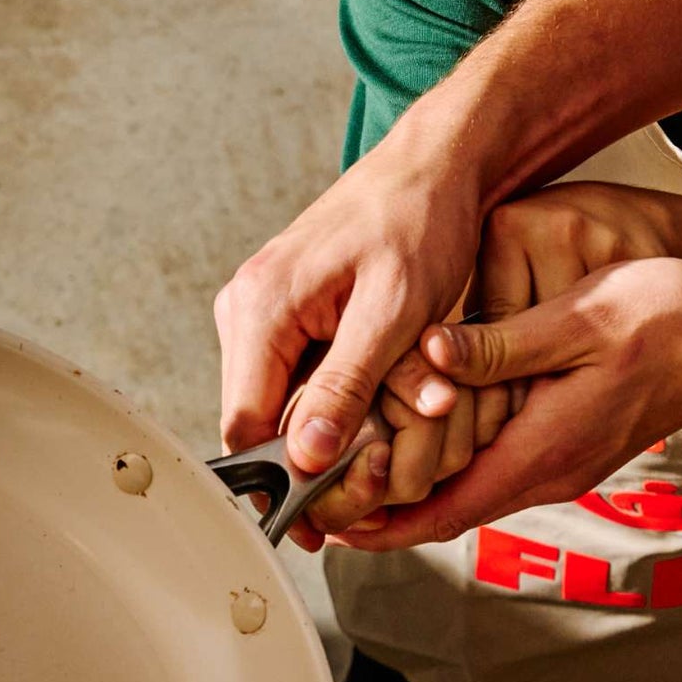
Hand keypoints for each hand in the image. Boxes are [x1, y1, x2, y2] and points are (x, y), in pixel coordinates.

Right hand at [216, 123, 482, 473]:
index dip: (286, 480)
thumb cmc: (419, 223)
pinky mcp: (289, 313)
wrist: (436, 167)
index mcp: (259, 308)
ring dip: (338, 423)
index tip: (332, 514)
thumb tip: (306, 459)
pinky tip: (386, 390)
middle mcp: (246, 310)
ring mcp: (264, 311)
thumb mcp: (395, 313)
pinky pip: (301, 376)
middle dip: (321, 452)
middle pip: (261, 421)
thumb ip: (346, 386)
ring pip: (284, 402)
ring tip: (397, 420)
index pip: (246, 428)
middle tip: (383, 469)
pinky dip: (344, 394)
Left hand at [277, 180, 671, 547]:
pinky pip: (493, 462)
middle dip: (379, 504)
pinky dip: (448, 455)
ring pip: (466, 487)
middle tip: (317, 483)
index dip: (376, 521)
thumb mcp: (581, 318)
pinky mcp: (566, 441)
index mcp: (541, 449)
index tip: (322, 516)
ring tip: (349, 454)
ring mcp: (558, 459)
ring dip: (411, 480)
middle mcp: (546, 469)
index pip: (440, 511)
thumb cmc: (671, 320)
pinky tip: (419, 423)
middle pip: (443, 510)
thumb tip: (432, 355)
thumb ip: (503, 344)